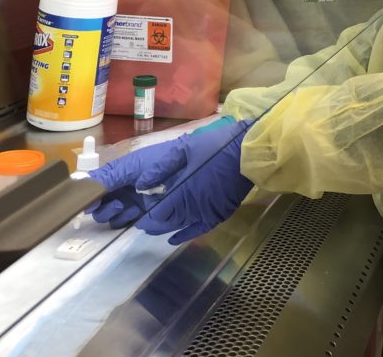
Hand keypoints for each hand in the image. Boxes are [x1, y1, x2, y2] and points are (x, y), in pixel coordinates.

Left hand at [89, 119, 253, 243]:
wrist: (249, 152)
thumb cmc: (216, 147)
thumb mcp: (184, 149)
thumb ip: (159, 168)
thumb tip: (140, 185)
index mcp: (181, 194)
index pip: (152, 216)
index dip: (141, 214)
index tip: (133, 209)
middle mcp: (191, 210)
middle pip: (162, 225)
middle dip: (149, 220)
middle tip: (140, 213)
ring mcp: (205, 215)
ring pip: (177, 228)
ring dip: (164, 225)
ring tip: (154, 220)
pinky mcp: (217, 216)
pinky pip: (195, 231)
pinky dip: (182, 235)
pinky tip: (173, 236)